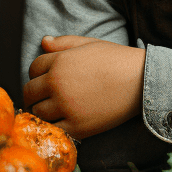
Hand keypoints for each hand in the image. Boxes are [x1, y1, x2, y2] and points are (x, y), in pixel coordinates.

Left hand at [23, 35, 144, 138]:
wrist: (141, 81)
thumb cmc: (116, 59)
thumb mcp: (89, 44)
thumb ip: (64, 43)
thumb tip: (43, 41)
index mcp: (59, 62)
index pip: (33, 69)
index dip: (38, 73)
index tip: (46, 80)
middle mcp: (58, 84)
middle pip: (30, 92)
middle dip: (34, 94)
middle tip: (43, 98)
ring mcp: (66, 106)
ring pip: (38, 113)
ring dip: (42, 111)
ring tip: (53, 110)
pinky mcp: (77, 126)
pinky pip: (54, 130)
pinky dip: (55, 127)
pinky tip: (63, 122)